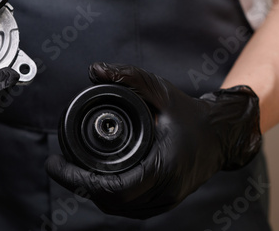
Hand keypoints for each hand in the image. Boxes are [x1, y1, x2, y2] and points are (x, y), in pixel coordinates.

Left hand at [46, 62, 261, 218]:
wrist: (222, 135)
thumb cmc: (192, 115)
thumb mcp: (161, 91)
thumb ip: (129, 78)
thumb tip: (95, 70)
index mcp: (163, 168)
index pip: (111, 188)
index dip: (77, 180)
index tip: (56, 164)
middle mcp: (165, 191)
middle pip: (110, 202)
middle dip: (79, 185)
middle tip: (60, 165)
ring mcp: (166, 200)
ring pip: (118, 208)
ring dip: (92, 193)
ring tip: (73, 171)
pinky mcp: (165, 201)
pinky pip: (130, 207)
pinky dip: (109, 196)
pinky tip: (96, 181)